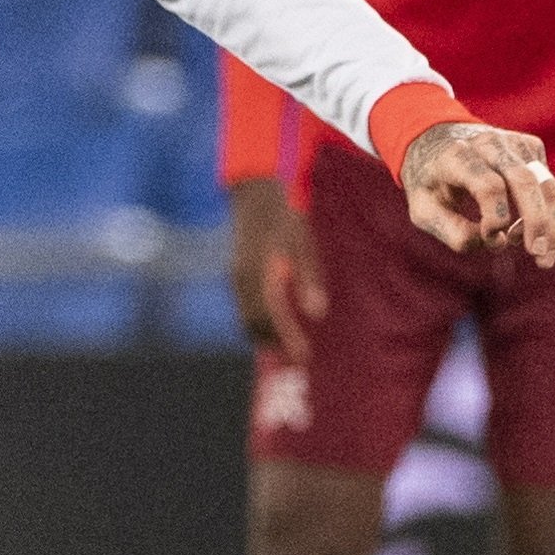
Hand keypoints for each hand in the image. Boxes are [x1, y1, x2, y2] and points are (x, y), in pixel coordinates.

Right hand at [226, 177, 324, 361]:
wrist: (256, 191)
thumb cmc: (284, 214)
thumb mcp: (301, 241)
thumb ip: (308, 277)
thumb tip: (317, 313)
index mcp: (257, 277)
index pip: (270, 320)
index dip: (287, 341)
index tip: (304, 359)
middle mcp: (242, 282)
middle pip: (255, 326)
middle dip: (275, 345)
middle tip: (297, 362)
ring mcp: (237, 278)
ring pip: (248, 318)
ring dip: (266, 336)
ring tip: (287, 350)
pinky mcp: (238, 274)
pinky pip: (246, 307)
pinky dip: (260, 322)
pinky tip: (276, 323)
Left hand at [401, 120, 554, 267]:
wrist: (435, 142)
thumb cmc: (429, 182)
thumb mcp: (422, 210)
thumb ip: (450, 230)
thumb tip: (495, 242)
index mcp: (456, 156)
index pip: (489, 186)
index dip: (495, 217)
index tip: (489, 238)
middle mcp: (488, 143)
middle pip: (525, 180)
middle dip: (537, 221)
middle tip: (539, 257)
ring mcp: (513, 142)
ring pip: (546, 182)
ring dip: (551, 223)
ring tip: (543, 257)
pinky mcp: (531, 147)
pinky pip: (547, 183)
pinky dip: (545, 212)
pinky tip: (524, 231)